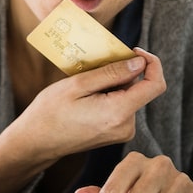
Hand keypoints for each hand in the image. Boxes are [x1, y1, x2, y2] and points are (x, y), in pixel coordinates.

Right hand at [0, 48, 164, 192]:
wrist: (36, 142)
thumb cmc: (51, 112)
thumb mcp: (78, 84)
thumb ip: (112, 73)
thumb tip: (139, 63)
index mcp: (119, 113)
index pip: (155, 85)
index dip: (152, 63)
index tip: (133, 50)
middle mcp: (126, 126)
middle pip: (140, 88)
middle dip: (123, 72)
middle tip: (96, 65)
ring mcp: (122, 132)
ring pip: (130, 96)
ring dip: (114, 83)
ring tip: (86, 83)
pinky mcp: (116, 133)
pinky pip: (122, 106)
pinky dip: (110, 94)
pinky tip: (88, 95)